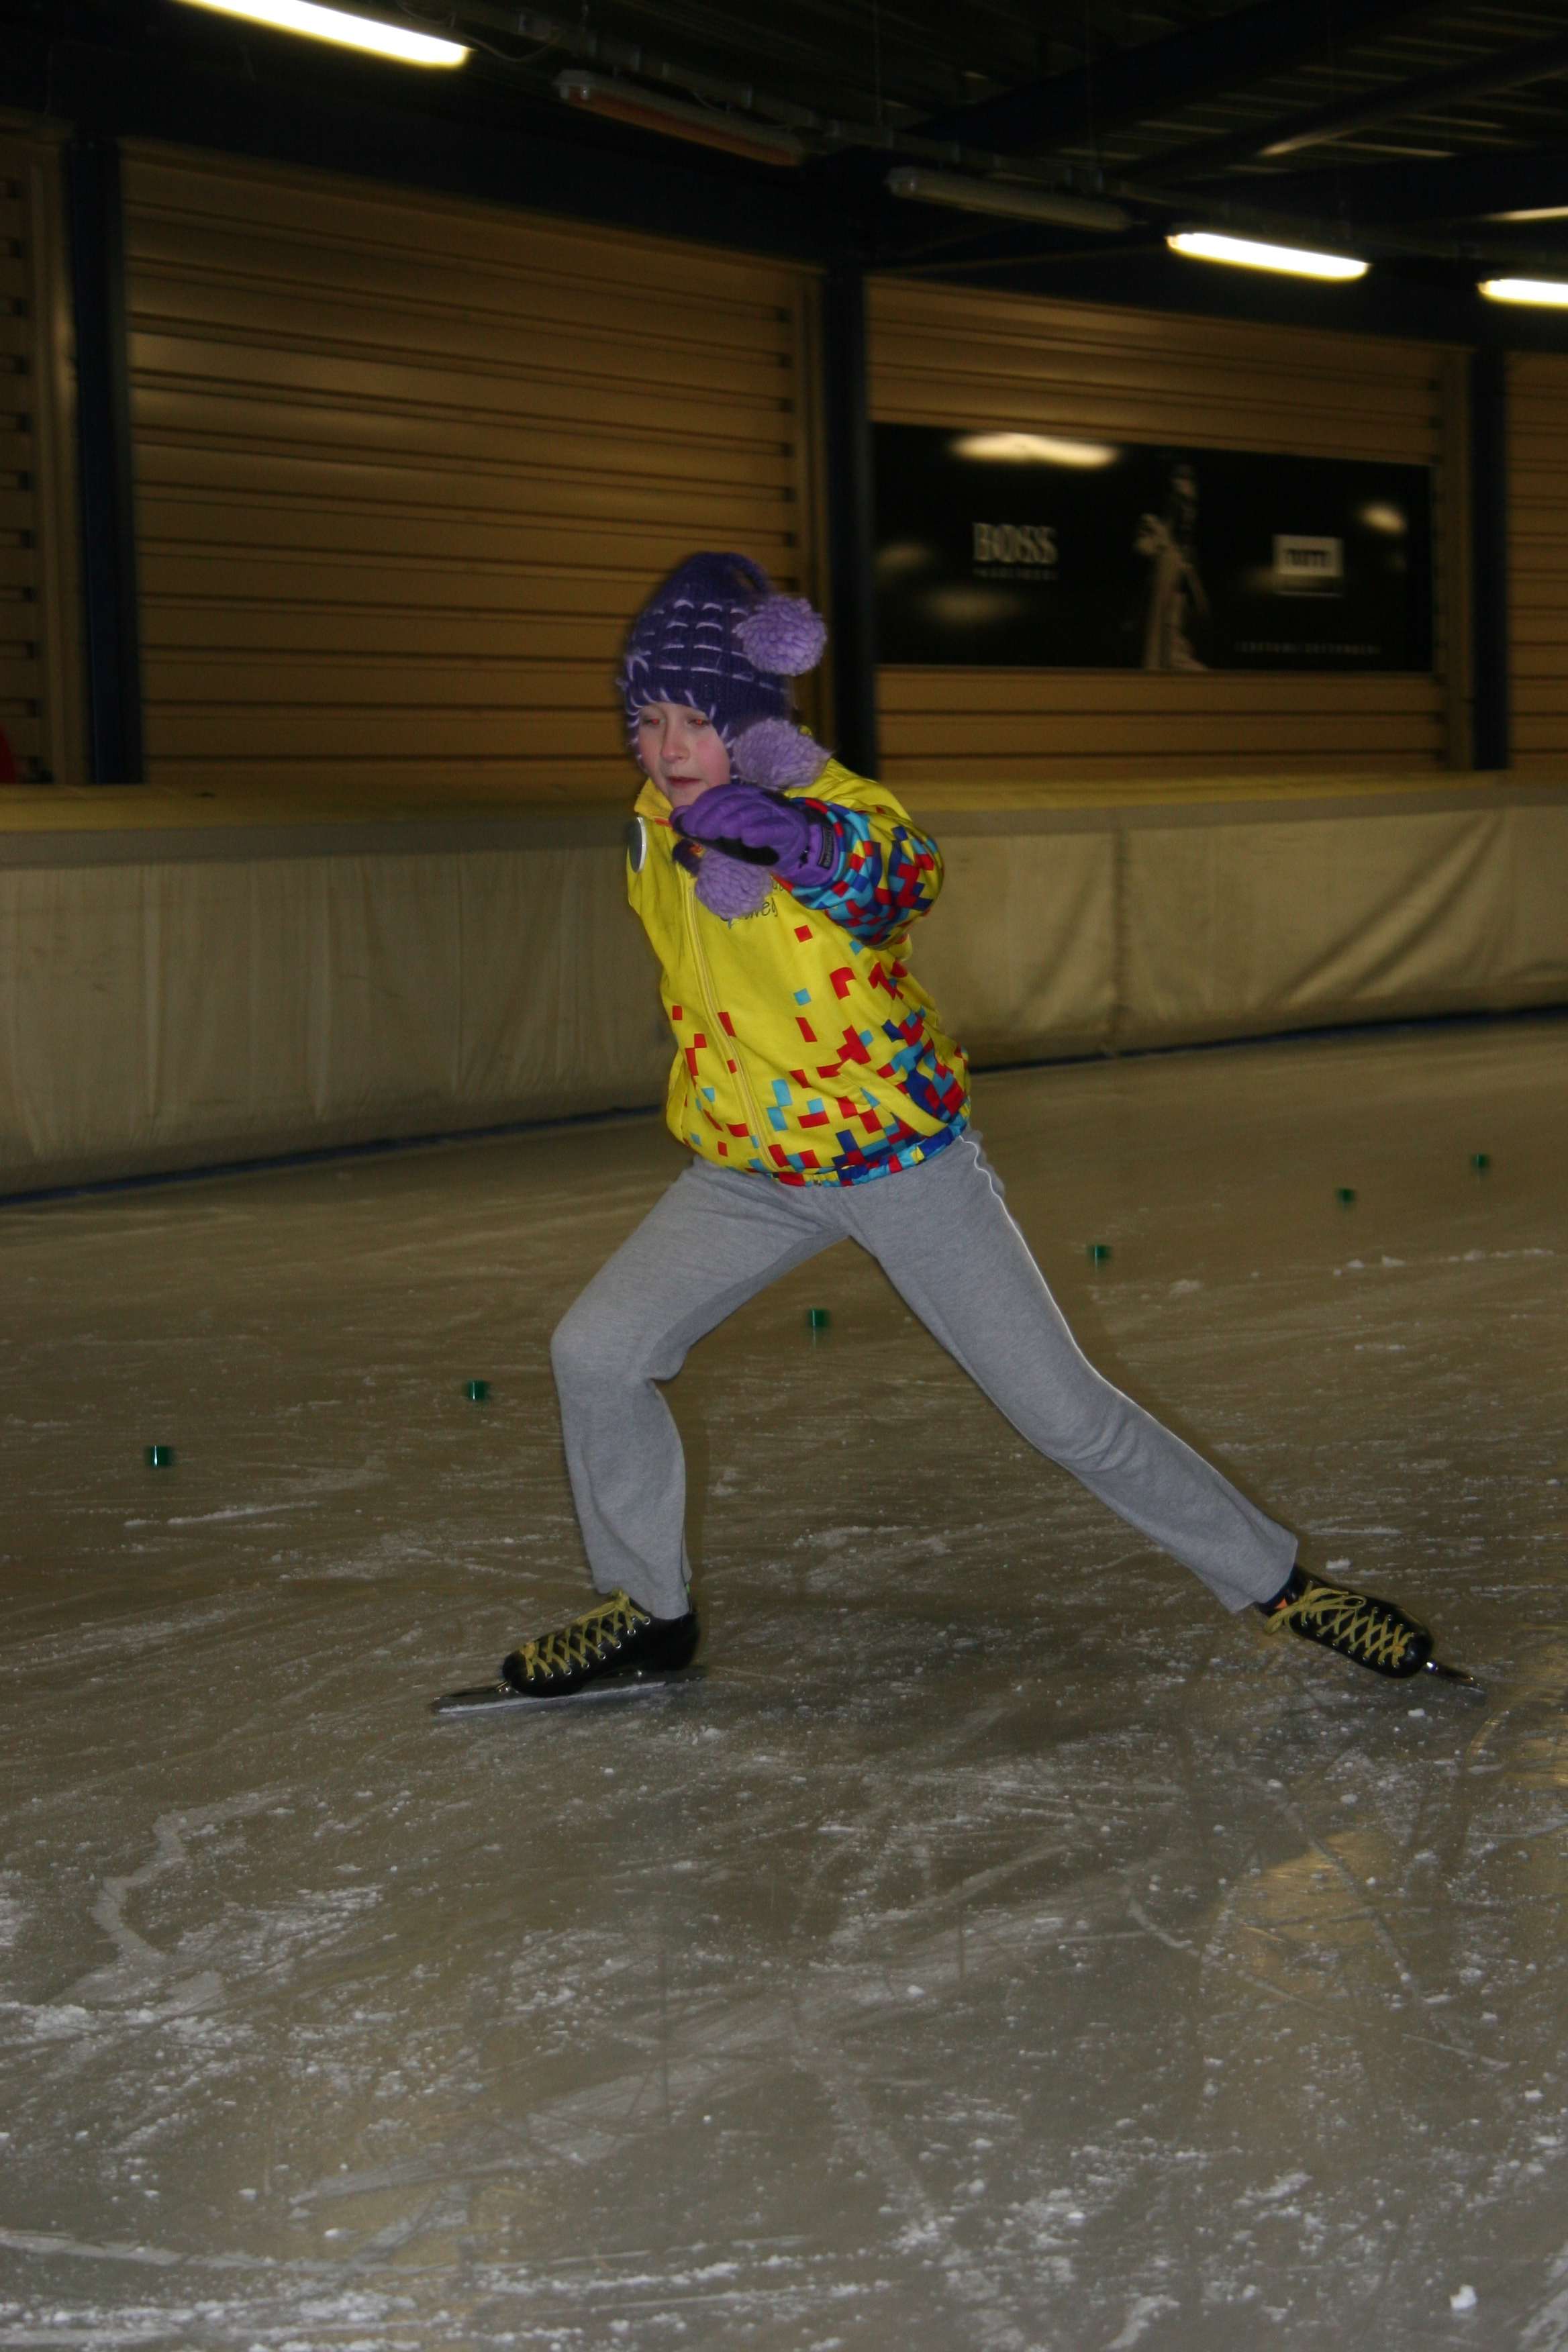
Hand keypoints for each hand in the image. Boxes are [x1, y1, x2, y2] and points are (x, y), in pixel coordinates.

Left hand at [674, 784, 835, 883]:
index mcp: (743, 795)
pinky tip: (748, 839)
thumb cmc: (757, 836)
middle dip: (714, 815)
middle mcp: (758, 798)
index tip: (689, 824)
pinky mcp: (788, 829)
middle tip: (701, 831)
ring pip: (753, 812)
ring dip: (735, 821)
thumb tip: (677, 818)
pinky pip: (773, 828)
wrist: (794, 846)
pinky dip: (760, 832)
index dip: (703, 807)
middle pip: (734, 802)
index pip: (721, 794)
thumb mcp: (728, 830)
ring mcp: (775, 812)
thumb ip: (705, 823)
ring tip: (722, 833)